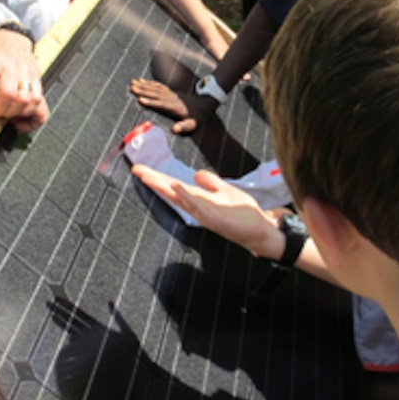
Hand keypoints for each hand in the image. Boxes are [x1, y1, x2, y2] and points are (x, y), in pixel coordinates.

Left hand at [0, 28, 49, 131]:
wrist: (11, 41)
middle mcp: (12, 65)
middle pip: (10, 93)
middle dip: (0, 109)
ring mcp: (27, 72)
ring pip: (27, 99)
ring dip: (16, 112)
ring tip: (7, 113)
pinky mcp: (38, 79)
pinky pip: (40, 103)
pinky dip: (31, 114)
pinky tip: (21, 116)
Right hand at [129, 78, 218, 133]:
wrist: (204, 104)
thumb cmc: (197, 117)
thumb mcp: (193, 124)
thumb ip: (184, 126)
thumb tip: (175, 129)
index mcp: (175, 107)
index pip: (161, 104)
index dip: (151, 102)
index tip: (140, 100)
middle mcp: (171, 98)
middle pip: (155, 93)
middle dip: (143, 90)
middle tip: (132, 87)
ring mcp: (170, 94)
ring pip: (155, 88)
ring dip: (144, 85)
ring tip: (132, 82)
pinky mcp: (170, 91)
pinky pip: (158, 85)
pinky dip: (149, 82)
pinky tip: (142, 80)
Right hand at [131, 164, 283, 257]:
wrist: (260, 230)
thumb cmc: (244, 214)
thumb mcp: (226, 191)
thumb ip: (211, 182)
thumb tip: (196, 173)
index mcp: (200, 199)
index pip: (175, 186)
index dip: (159, 177)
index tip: (143, 169)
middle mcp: (198, 207)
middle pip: (172, 191)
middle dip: (154, 181)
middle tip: (138, 170)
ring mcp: (204, 214)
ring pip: (179, 198)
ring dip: (164, 187)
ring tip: (149, 176)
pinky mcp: (213, 219)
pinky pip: (197, 206)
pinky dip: (186, 196)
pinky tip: (177, 187)